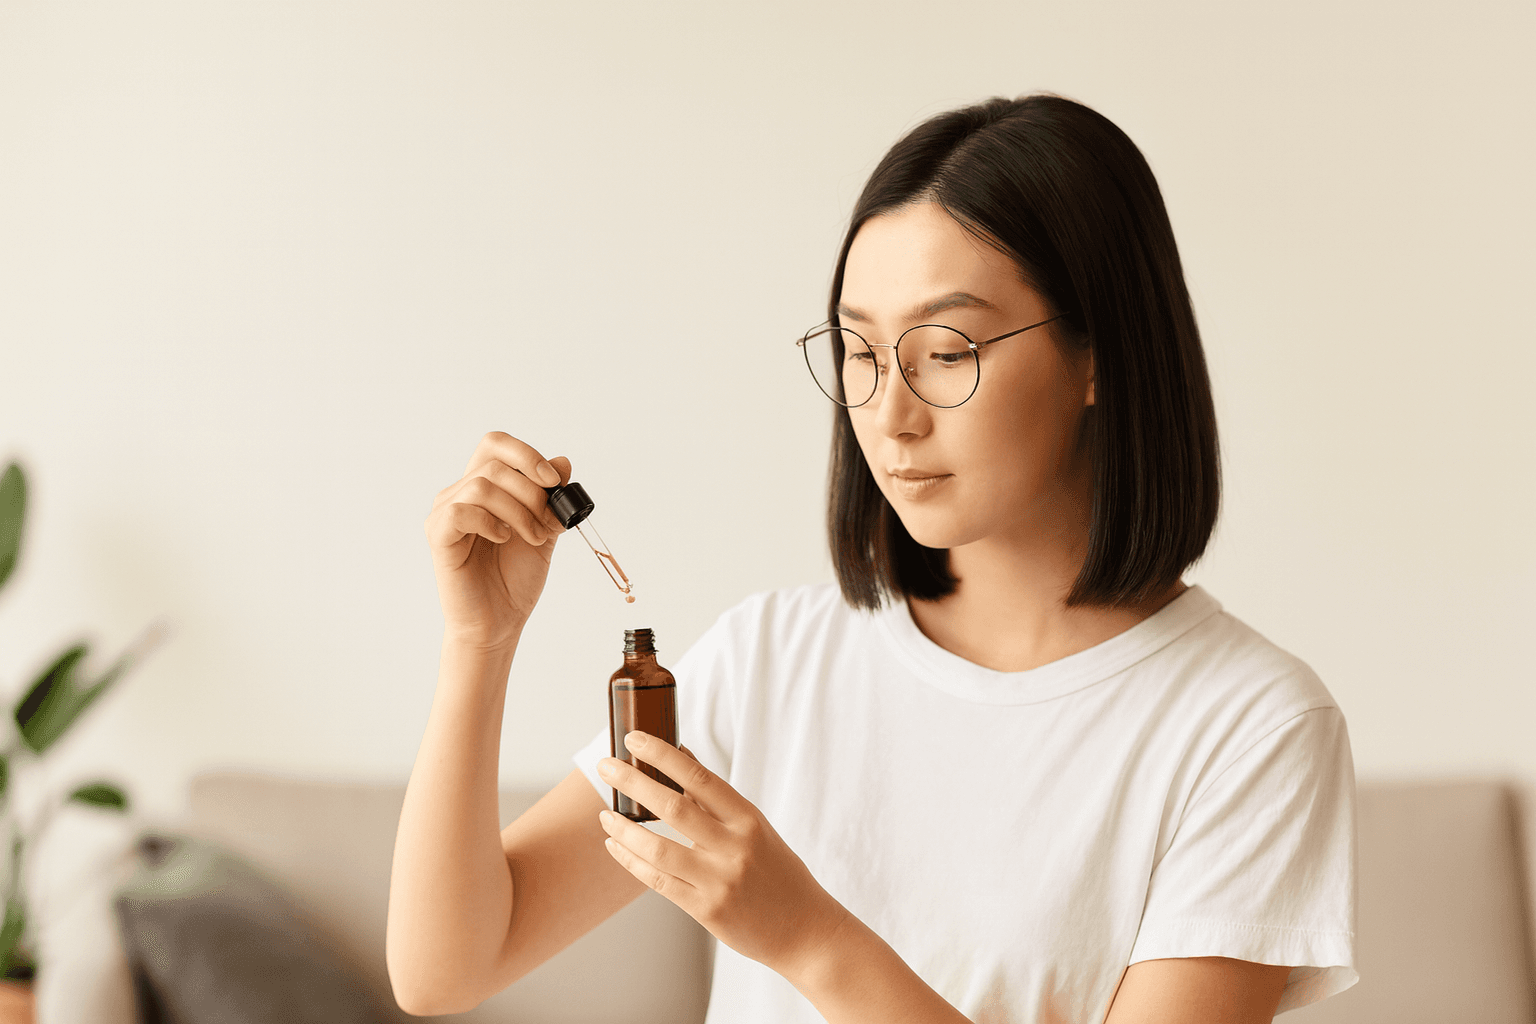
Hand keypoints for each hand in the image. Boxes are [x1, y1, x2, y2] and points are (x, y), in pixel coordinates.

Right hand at [424, 431, 570, 650]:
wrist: (499, 622)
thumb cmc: (515, 579)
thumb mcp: (544, 531)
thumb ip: (551, 498)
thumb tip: (563, 462)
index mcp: (483, 487)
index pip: (496, 445)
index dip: (526, 454)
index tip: (553, 480)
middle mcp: (459, 494)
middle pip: (493, 463)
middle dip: (531, 490)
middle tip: (546, 522)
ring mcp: (445, 513)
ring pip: (481, 485)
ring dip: (518, 511)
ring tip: (533, 538)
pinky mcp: (438, 536)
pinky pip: (460, 511)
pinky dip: (490, 522)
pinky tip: (504, 539)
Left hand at [596, 732, 852, 980]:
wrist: (804, 929)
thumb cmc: (778, 874)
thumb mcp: (756, 829)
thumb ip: (717, 801)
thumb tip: (682, 756)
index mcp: (748, 819)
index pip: (700, 776)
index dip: (663, 754)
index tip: (635, 738)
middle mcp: (735, 846)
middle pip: (673, 806)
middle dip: (633, 782)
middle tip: (606, 766)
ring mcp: (720, 880)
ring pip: (658, 847)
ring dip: (624, 829)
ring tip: (606, 815)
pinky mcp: (706, 910)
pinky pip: (658, 881)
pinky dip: (632, 861)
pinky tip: (616, 847)